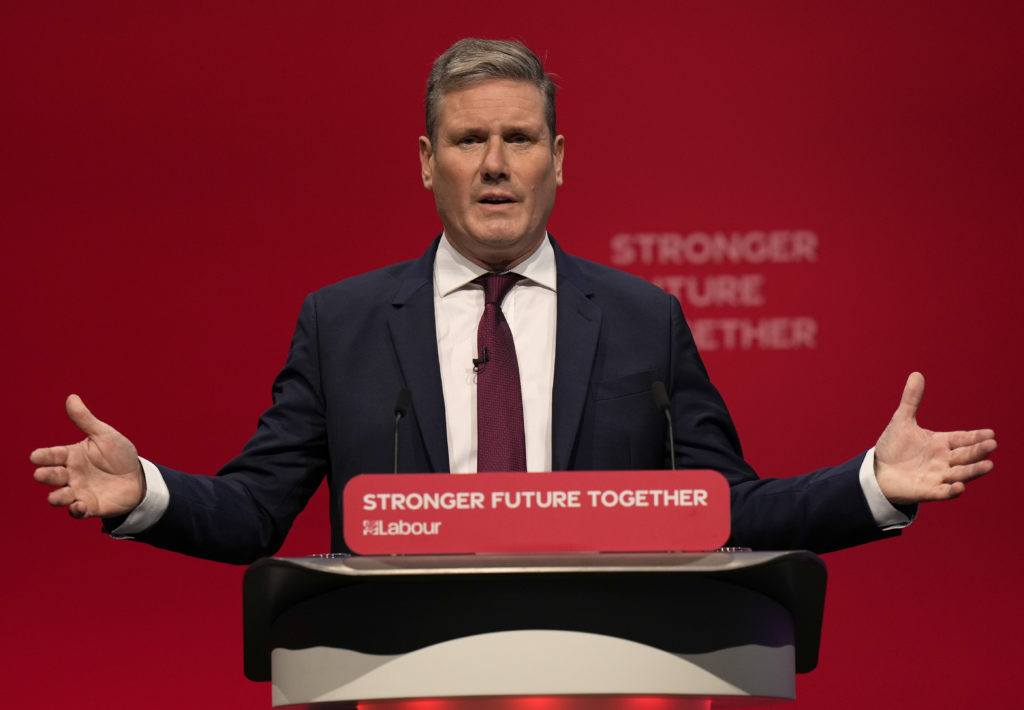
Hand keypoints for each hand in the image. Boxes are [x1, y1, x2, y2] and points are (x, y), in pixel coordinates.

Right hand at [31, 395, 144, 518]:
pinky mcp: (90, 506)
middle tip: (42, 474)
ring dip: (57, 497)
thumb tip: (71, 397)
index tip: (35, 456)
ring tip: (58, 496)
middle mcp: (70, 475)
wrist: (138, 477)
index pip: (52, 455)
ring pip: (59, 497)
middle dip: (46, 476)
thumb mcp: (104, 435)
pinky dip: (76, 510)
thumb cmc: (118, 454)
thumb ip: (86, 420)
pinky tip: (79, 505)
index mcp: (71, 456)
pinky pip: (77, 511)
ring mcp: (78, 491)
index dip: (43, 456)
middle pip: (51, 476)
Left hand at [874, 372, 995, 504]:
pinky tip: (959, 487)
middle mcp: (943, 460)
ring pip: (960, 473)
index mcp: (940, 443)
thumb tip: (916, 374)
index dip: (975, 437)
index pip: (962, 439)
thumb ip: (911, 400)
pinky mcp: (927, 491)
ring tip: (988, 465)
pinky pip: (942, 492)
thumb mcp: (902, 421)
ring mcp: (937, 476)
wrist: (878, 471)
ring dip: (973, 470)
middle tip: (992, 445)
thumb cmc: (894, 447)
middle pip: (965, 455)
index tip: (990, 433)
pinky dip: (951, 491)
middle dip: (978, 451)